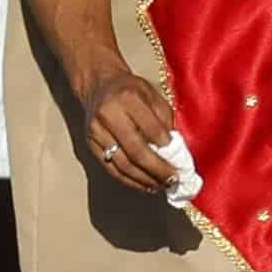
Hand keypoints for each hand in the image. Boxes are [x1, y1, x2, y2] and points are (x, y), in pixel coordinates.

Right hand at [74, 66, 179, 195]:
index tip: (180, 161)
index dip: (166, 147)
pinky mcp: (91, 145)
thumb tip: (175, 152)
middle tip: (174, 180)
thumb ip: (164, 120)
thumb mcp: (152, 95)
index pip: (150, 128)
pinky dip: (131, 181)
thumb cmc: (130, 90)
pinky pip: (112, 169)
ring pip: (123, 164)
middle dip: (158, 170)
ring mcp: (97, 132)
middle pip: (136, 151)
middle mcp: (109, 115)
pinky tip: (145, 185)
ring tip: (162, 186)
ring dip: (145, 180)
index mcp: (128, 98)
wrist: (98, 85)